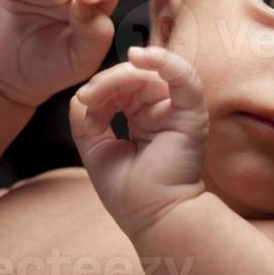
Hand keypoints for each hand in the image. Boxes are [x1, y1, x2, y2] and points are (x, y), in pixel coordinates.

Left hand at [69, 45, 209, 240]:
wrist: (152, 217)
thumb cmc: (128, 192)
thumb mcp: (94, 147)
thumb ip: (86, 116)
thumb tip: (82, 92)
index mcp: (142, 117)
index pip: (121, 86)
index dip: (99, 89)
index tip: (83, 104)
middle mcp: (161, 111)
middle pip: (134, 77)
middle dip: (106, 82)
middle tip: (87, 97)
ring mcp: (177, 111)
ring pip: (149, 74)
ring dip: (119, 77)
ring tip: (99, 94)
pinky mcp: (191, 114)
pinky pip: (184, 77)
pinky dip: (165, 61)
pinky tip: (142, 57)